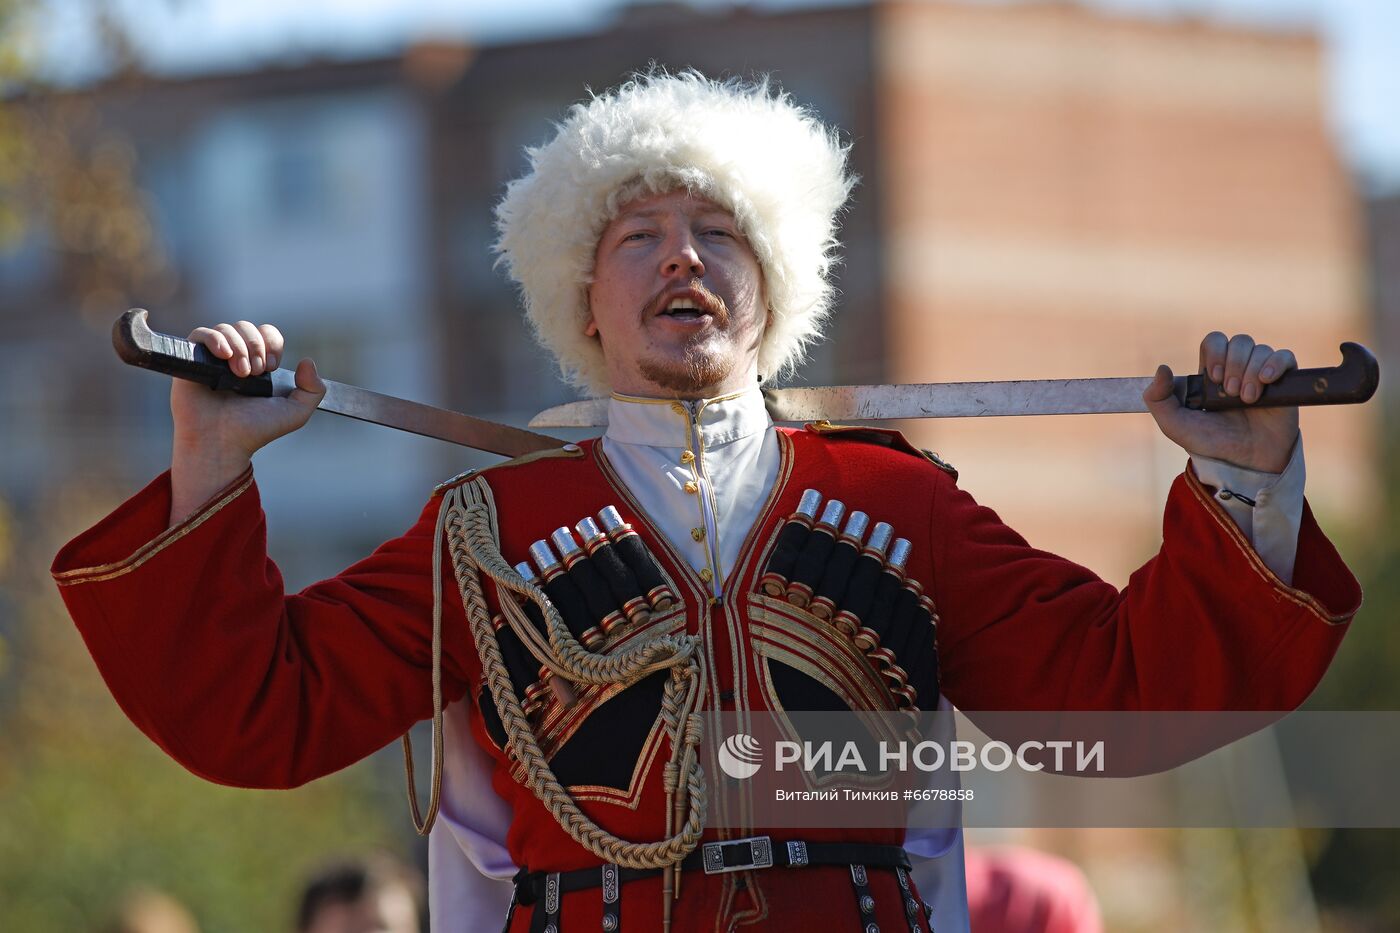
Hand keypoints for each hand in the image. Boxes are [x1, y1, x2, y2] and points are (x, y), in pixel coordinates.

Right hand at [169, 321, 325, 525]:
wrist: (223, 442)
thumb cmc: (254, 430)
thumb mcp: (295, 413)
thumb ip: (313, 390)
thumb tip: (307, 361)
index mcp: (257, 365)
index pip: (267, 334)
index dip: (272, 343)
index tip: (272, 366)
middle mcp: (234, 358)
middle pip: (247, 327)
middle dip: (256, 346)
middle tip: (256, 373)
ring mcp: (212, 359)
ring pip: (226, 328)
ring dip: (239, 346)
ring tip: (240, 373)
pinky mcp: (191, 362)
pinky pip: (200, 334)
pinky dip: (214, 339)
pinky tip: (223, 355)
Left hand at [1143, 332, 1299, 473]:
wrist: (1246, 461)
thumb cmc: (1211, 442)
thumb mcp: (1175, 425)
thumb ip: (1157, 399)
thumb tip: (1162, 368)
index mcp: (1213, 372)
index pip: (1214, 341)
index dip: (1215, 353)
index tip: (1212, 379)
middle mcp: (1238, 368)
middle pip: (1239, 341)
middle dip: (1233, 364)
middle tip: (1230, 392)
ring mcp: (1262, 374)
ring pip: (1260, 349)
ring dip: (1251, 372)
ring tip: (1248, 400)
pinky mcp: (1284, 382)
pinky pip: (1285, 356)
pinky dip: (1276, 364)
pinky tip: (1267, 382)